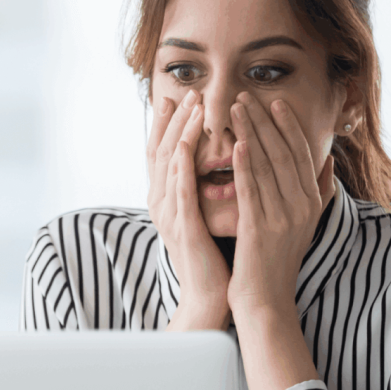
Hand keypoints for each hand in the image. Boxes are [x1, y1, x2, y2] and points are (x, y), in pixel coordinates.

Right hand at [147, 90, 230, 329]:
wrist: (211, 297)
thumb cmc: (217, 256)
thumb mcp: (211, 216)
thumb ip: (212, 188)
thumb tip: (228, 160)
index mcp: (169, 199)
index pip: (166, 153)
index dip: (171, 124)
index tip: (180, 97)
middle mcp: (162, 203)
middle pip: (163, 151)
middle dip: (174, 119)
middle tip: (186, 91)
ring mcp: (169, 214)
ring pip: (171, 163)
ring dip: (180, 131)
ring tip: (190, 106)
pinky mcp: (182, 227)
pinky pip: (180, 190)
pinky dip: (184, 164)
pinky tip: (189, 143)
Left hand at [227, 93, 334, 313]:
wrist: (266, 301)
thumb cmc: (278, 261)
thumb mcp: (305, 224)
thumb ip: (320, 191)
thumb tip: (330, 161)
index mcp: (312, 202)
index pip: (301, 154)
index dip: (288, 126)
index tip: (274, 102)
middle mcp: (301, 207)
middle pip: (283, 153)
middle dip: (264, 121)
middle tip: (246, 96)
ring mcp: (282, 218)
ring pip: (265, 166)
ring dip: (250, 133)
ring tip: (235, 109)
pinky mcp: (260, 229)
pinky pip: (252, 190)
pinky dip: (245, 166)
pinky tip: (237, 144)